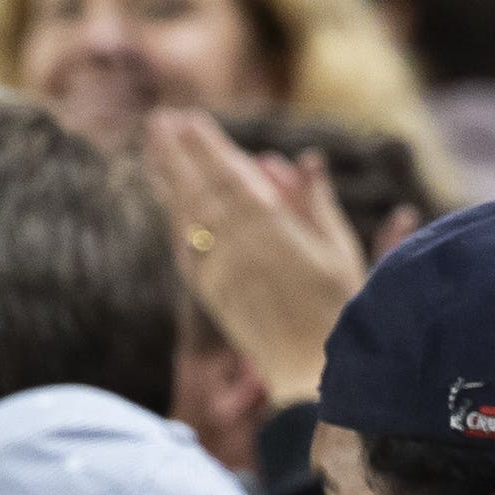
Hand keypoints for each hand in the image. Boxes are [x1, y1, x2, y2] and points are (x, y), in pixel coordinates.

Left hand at [147, 108, 365, 407]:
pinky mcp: (212, 296)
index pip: (229, 177)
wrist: (311, 375)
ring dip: (169, 182)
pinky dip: (177, 223)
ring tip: (153, 151)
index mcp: (270, 231)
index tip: (189, 119)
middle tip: (158, 122)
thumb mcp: (338, 250)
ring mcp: (218, 273)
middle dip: (178, 155)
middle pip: (199, 191)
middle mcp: (236, 249)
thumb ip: (315, 203)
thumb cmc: (340, 311)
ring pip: (187, 218)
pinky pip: (187, 251)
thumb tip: (302, 159)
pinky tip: (170, 207)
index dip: (207, 147)